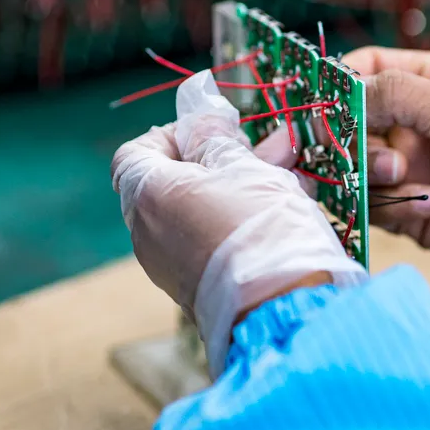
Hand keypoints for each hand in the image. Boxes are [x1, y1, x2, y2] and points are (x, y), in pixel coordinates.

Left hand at [111, 71, 365, 375]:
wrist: (284, 311)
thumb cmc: (261, 230)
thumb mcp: (244, 168)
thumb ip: (216, 138)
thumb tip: (199, 118)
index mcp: (148, 195)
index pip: (137, 152)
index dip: (174, 133)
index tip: (216, 131)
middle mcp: (148, 233)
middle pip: (173, 181)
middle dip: (223, 158)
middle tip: (269, 147)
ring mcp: (171, 266)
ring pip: (200, 211)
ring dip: (241, 187)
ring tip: (292, 175)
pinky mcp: (199, 288)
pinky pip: (212, 241)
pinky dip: (241, 220)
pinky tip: (287, 209)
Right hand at [343, 47, 429, 281]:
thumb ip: (394, 93)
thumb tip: (337, 92)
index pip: (366, 69)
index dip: (339, 85)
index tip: (323, 106)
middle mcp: (418, 121)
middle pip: (351, 122)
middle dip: (352, 140)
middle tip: (373, 156)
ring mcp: (413, 166)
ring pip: (356, 167)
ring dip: (374, 176)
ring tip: (407, 181)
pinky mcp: (411, 210)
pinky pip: (374, 207)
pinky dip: (393, 208)